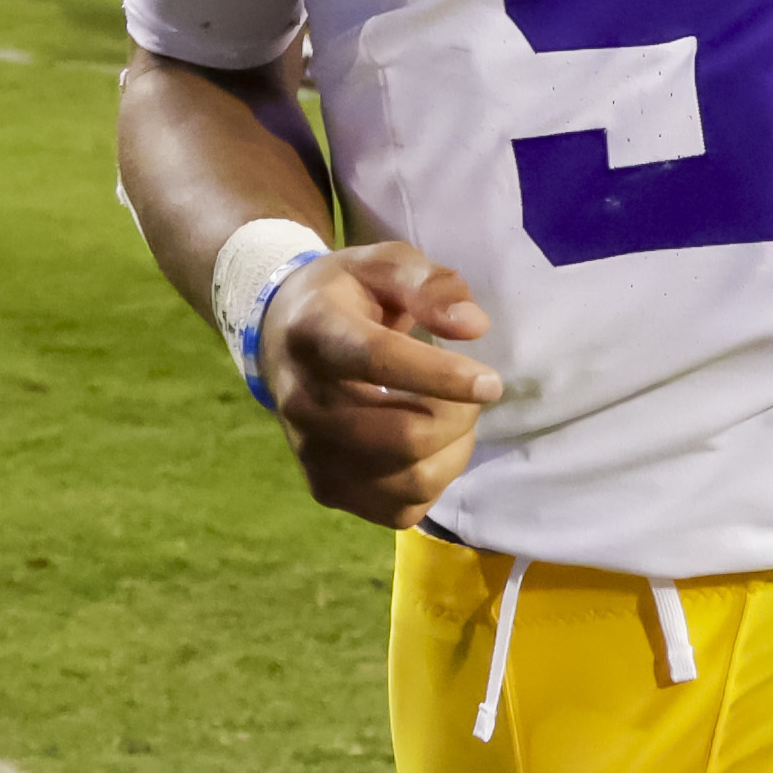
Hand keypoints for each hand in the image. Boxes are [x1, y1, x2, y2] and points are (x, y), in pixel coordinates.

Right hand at [262, 245, 502, 528]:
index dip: (441, 376)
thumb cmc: (346, 295)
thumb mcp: (385, 264)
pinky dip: (434, 479)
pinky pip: (402, 507)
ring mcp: (310, 453)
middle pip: (405, 435)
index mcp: (317, 333)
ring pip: (411, 479)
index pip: (377, 361)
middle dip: (460, 416)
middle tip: (473, 390)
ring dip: (453, 449)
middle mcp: (303, 401)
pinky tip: (430, 446)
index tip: (492, 383)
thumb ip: (430, 284)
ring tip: (451, 414)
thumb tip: (473, 326)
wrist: (281, 337)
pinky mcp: (326, 489)